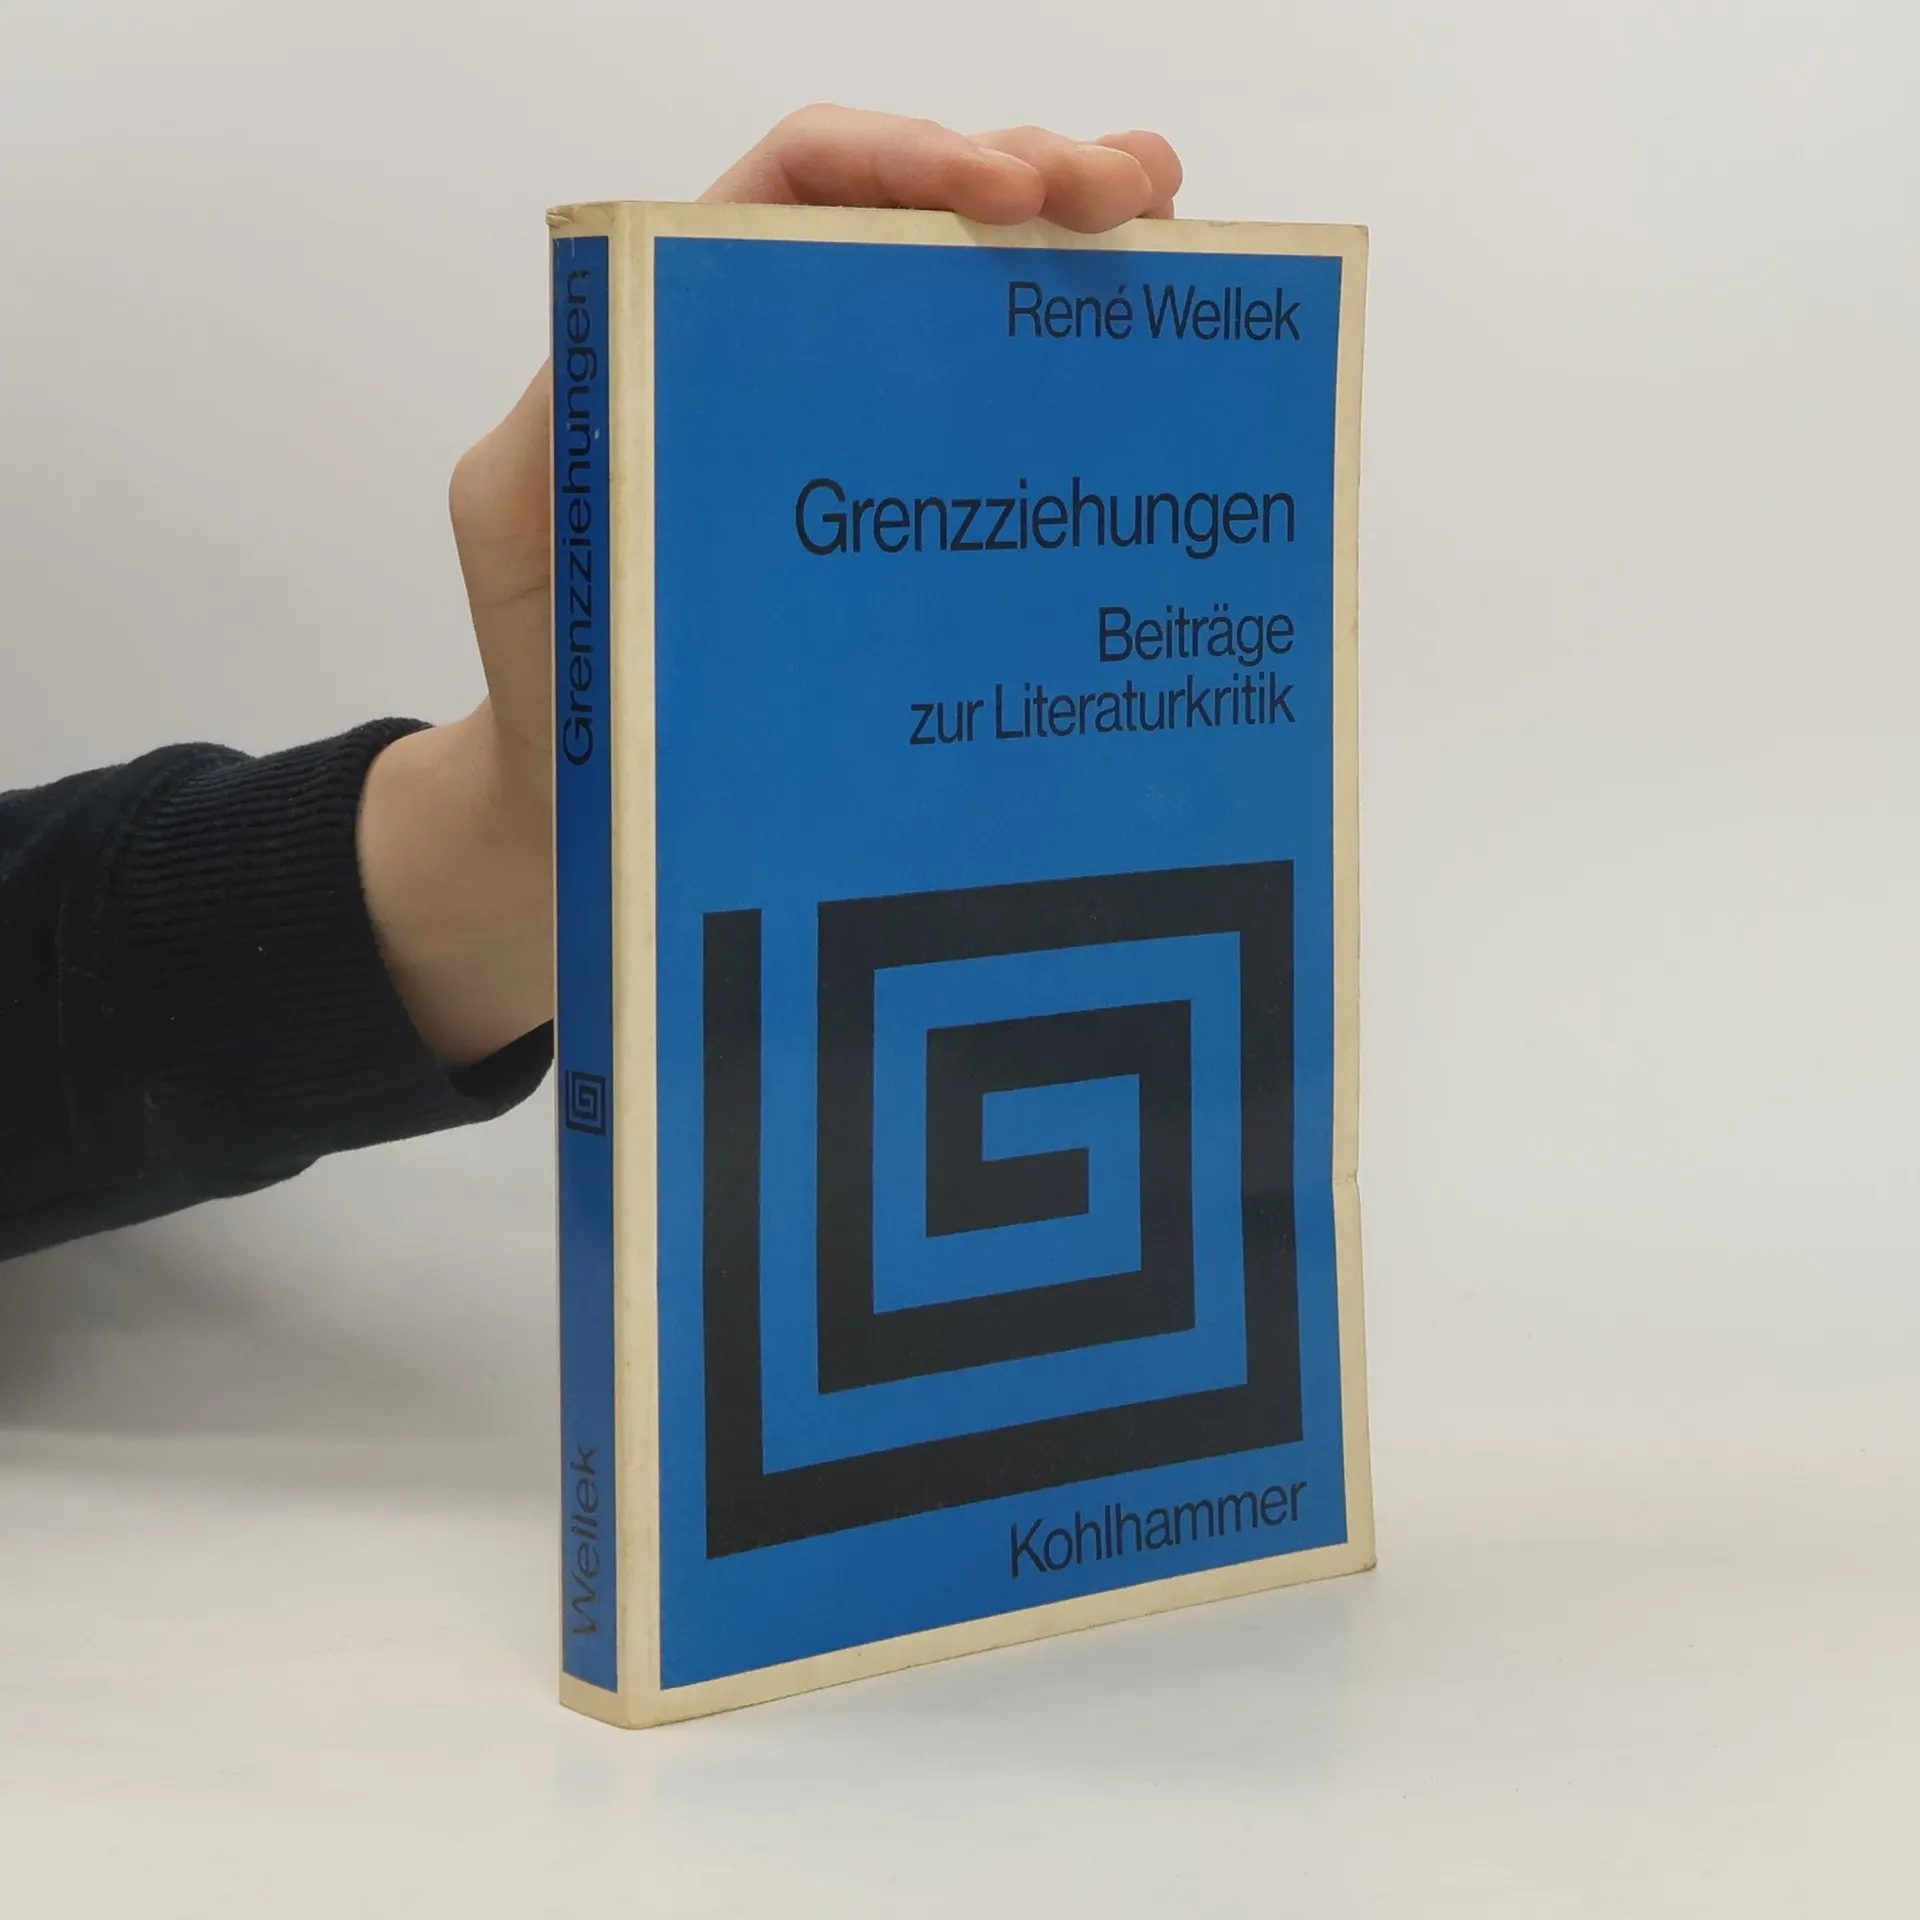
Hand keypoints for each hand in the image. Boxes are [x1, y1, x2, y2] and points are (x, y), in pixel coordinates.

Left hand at [358, 108, 1182, 1064]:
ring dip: (1078, 258)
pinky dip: (1082, 389)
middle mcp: (795, 366)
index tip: (1006, 192)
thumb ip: (568, 422)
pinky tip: (1154, 375)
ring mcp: (867, 450)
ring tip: (1171, 239)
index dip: (907, 157)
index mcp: (695, 331)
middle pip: (921, 220)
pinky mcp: (915, 541)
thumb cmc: (553, 666)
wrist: (598, 806)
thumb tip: (663, 354)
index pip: (802, 183)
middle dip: (1034, 178)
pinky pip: (1003, 444)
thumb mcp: (524, 524)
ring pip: (979, 314)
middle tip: (1131, 196)